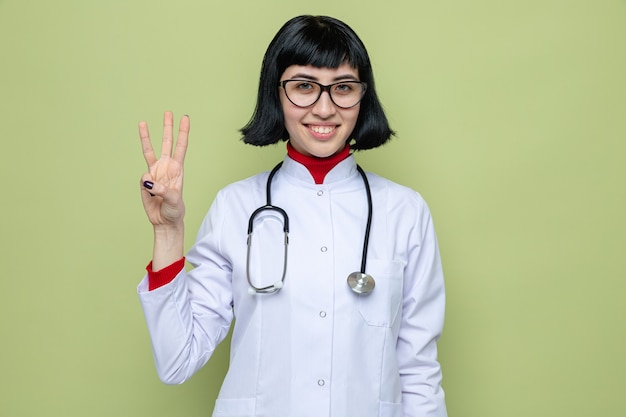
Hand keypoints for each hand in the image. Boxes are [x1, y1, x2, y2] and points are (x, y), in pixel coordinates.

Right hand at [138, 111, 188, 227]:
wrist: (164, 221)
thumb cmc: (174, 210)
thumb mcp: (172, 201)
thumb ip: (161, 190)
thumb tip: (147, 178)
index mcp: (178, 169)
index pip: (181, 147)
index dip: (183, 132)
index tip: (185, 118)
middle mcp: (166, 167)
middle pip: (167, 143)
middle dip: (168, 128)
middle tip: (168, 112)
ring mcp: (155, 173)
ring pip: (150, 151)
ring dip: (146, 137)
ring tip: (142, 122)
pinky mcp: (145, 182)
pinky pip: (143, 177)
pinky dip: (145, 183)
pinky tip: (150, 193)